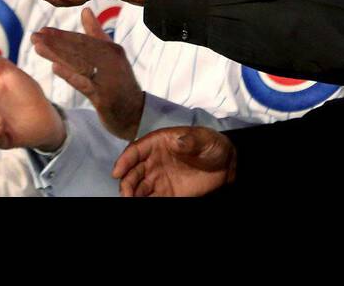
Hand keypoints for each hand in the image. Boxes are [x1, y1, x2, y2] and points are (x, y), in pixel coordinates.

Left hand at [31, 7, 143, 139]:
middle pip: (78, 50)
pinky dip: (69, 74)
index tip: (43, 30)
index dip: (62, 35)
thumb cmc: (120, 82)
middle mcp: (110, 62)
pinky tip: (54, 67)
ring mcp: (108, 80)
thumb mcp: (111, 56)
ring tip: (38, 48)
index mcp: (111, 50)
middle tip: (34, 36)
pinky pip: (84, 84)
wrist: (136, 113)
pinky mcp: (104, 98)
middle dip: (55, 42)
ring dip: (56, 54)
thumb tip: (85, 10)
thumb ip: (96, 33)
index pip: (83, 40)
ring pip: (78, 64)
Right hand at [113, 126, 235, 196]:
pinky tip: (142, 204)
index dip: (124, 160)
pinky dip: (145, 202)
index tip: (117, 172)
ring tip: (131, 201)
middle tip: (126, 195)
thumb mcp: (203, 138)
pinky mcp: (168, 193)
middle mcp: (154, 161)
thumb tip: (176, 142)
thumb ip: (190, 140)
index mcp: (158, 143)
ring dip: (132, 195)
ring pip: (139, 187)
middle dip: (126, 183)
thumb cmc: (212, 145)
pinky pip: (152, 199)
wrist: (226, 164)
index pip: (135, 151)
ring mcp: (159, 178)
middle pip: (133, 172)